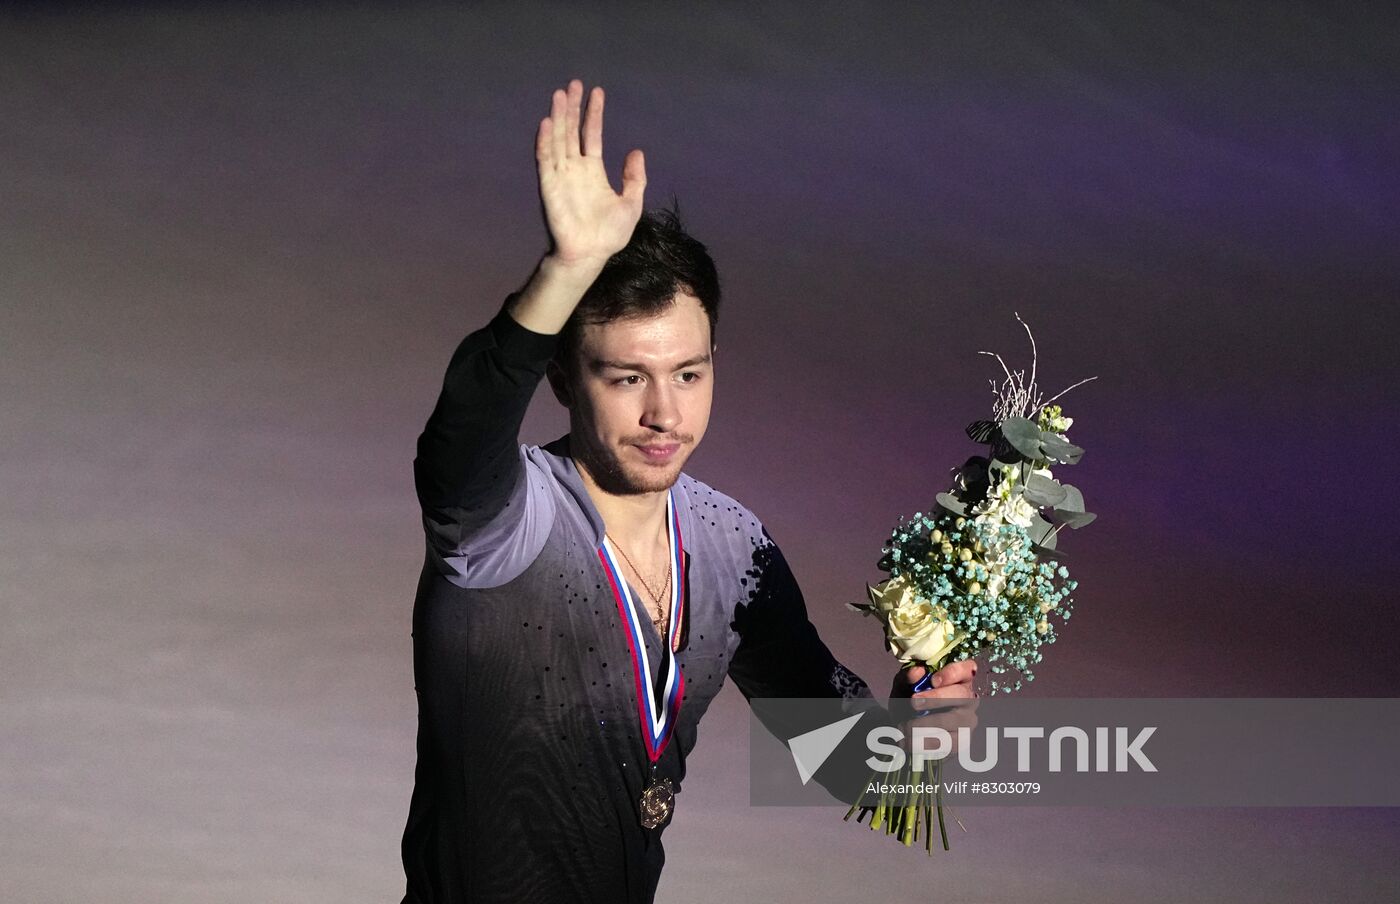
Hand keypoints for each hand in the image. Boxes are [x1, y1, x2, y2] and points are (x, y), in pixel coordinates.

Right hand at [535, 78, 646, 270]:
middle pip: (572, 131)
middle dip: (572, 108)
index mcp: (593, 171)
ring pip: (559, 140)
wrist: (591, 254)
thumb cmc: (609, 234)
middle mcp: (575, 169)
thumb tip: (636, 151)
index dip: (593, 114)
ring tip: (559, 95)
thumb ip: (635, 178)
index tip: (596, 92)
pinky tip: (547, 123)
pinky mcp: (550, 186)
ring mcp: (561, 175)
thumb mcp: (632, 203)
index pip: (592, 135)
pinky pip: (546, 160)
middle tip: (574, 84)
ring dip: (558, 117)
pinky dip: (545, 142)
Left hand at [891, 660, 978, 761]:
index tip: (933, 680)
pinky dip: (926, 743)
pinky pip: (949, 743)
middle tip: (913, 702)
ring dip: (926, 724)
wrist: (903, 728)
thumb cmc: (908, 700)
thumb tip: (916, 672)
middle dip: (936, 698)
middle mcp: (968, 698)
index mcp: (958, 678)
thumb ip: (908, 676)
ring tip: (905, 727)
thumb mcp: (903, 685)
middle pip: (962, 694)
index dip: (953, 673)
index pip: (967, 669)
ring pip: (955, 721)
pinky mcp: (962, 740)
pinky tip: (910, 741)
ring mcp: (968, 720)